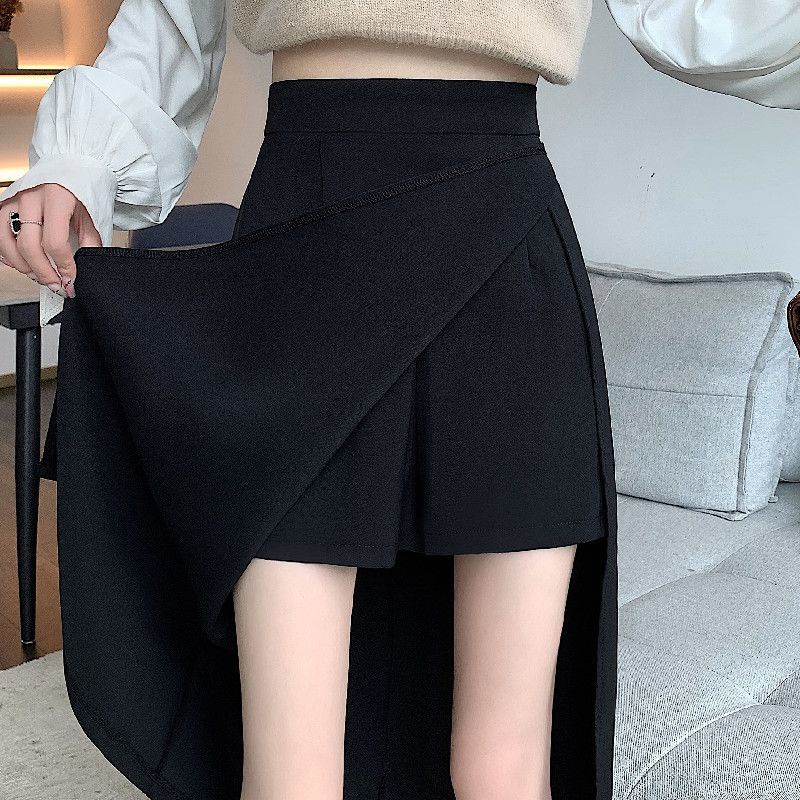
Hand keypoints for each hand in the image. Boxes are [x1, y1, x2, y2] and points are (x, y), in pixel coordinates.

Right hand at [0, 183, 101, 297]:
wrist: (73, 164)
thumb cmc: (84, 187)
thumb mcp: (93, 214)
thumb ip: (90, 242)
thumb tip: (84, 268)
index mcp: (56, 197)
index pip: (54, 242)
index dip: (63, 266)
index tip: (71, 279)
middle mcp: (31, 197)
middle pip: (28, 246)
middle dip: (43, 272)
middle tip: (56, 285)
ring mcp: (14, 199)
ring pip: (7, 242)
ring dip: (23, 266)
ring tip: (40, 276)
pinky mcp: (5, 203)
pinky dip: (6, 253)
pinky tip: (21, 263)